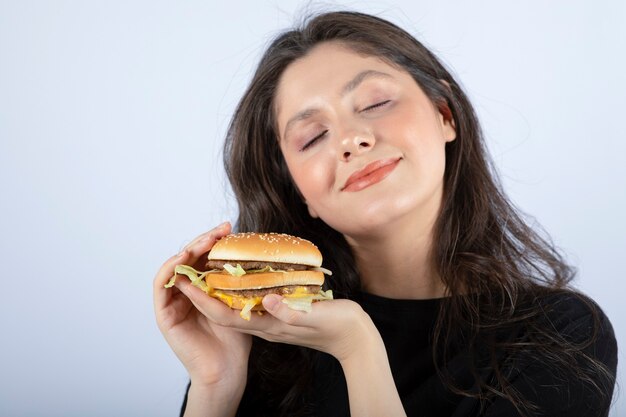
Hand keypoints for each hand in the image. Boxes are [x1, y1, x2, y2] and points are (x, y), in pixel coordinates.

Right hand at [153, 222, 251, 398]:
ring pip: (174, 266)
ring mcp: (172, 301)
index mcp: (201, 287)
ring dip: (187, 250)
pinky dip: (170, 269)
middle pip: (188, 257)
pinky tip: (183, 259)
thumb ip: (234, 279)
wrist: (226, 368)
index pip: (202, 256)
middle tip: (221, 230)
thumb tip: (247, 250)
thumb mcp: (237, 300)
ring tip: (205, 241)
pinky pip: (161, 285)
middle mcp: (184, 291)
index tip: (230, 228)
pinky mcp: (163, 313)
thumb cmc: (235, 338)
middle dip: (203, 240)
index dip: (213, 240)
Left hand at [177, 281, 378, 363]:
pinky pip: (253, 303)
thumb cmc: (339, 328)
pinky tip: (241, 276)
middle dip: (204, 294)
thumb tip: (267, 300)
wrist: (356, 340)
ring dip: (220, 291)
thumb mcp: (315, 317)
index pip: (227, 316)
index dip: (204, 300)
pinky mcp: (282, 315)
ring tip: (207, 271)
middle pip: (226, 312)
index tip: (186, 283)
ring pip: (238, 307)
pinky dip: (241, 290)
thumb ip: (290, 311)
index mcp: (270, 327)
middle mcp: (267, 325)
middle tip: (190, 272)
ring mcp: (274, 321)